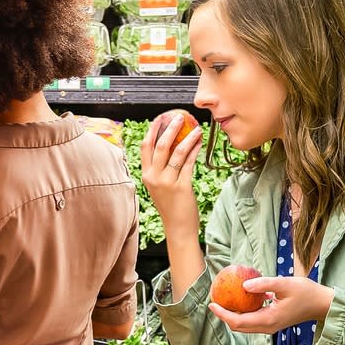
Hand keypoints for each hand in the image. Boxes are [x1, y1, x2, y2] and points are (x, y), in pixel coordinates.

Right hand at [140, 113, 202, 237]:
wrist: (178, 228)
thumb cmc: (171, 206)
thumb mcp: (160, 186)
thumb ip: (162, 168)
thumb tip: (174, 145)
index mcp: (146, 175)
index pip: (145, 147)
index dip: (152, 130)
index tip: (160, 118)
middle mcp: (154, 177)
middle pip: (160, 146)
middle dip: (170, 128)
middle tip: (179, 117)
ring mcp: (167, 182)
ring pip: (176, 152)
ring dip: (187, 137)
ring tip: (195, 127)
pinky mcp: (181, 186)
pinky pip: (188, 163)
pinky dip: (194, 150)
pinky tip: (200, 142)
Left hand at [209, 276, 334, 334]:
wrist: (322, 304)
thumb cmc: (306, 292)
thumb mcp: (284, 283)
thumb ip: (263, 284)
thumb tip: (243, 285)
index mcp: (268, 320)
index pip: (238, 321)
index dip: (222, 314)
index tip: (211, 303)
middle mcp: (268, 326)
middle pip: (238, 326)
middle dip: (224, 315)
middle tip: (214, 299)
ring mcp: (271, 325)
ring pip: (245, 324)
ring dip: (232, 314)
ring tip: (223, 298)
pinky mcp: (273, 321)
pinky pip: (253, 319)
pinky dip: (243, 311)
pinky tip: (240, 296)